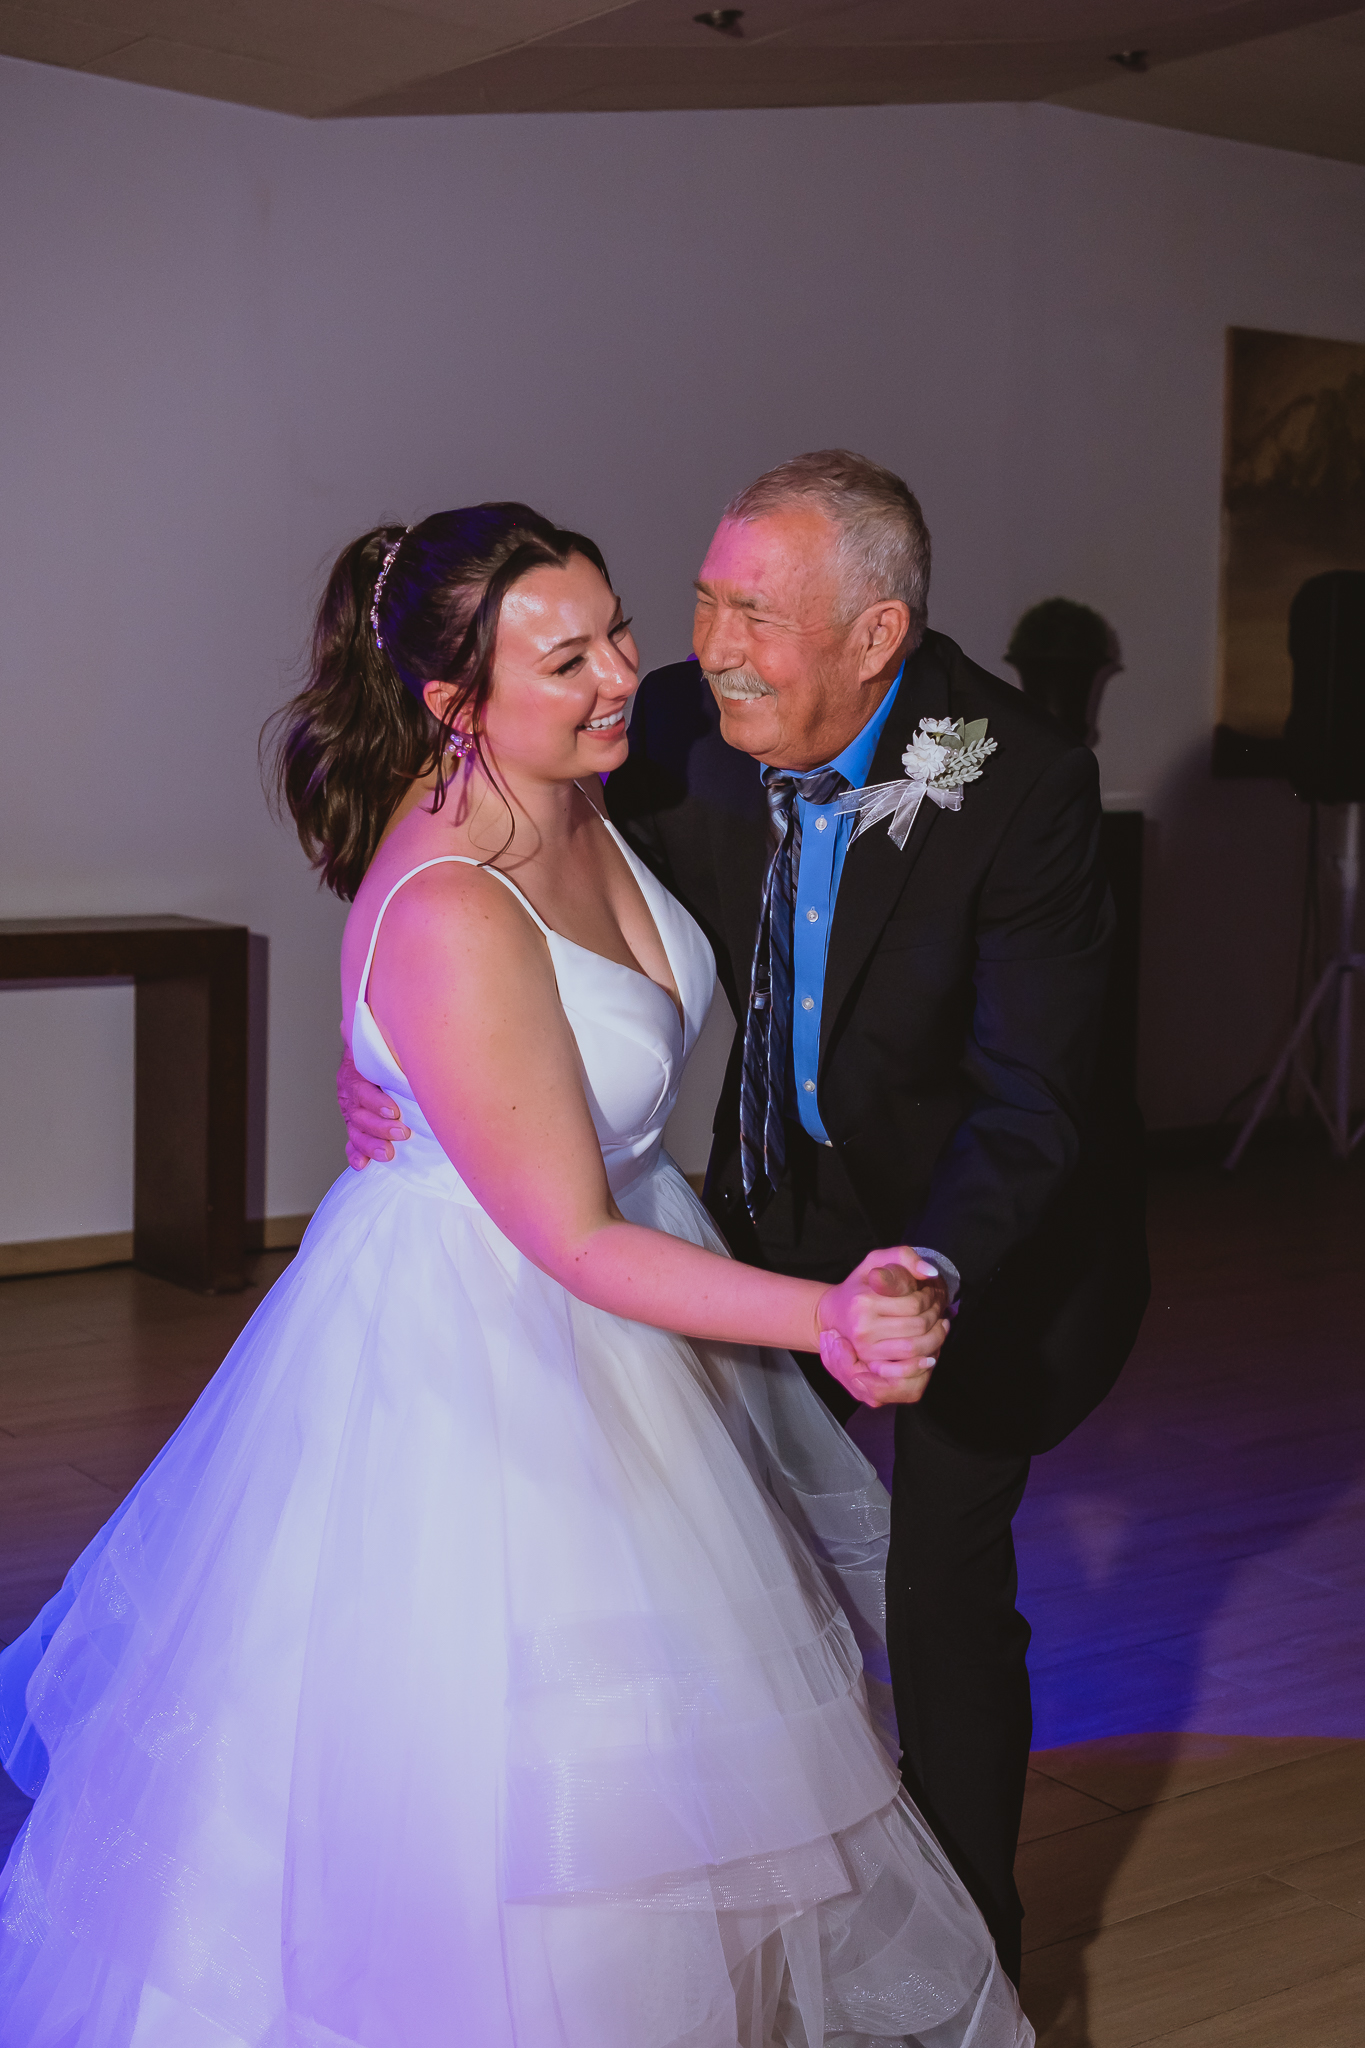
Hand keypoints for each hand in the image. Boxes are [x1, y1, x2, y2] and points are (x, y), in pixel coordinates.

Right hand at [337, 1045, 408, 1169]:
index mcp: (356, 1073)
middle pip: (359, 1115)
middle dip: (380, 1127)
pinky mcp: (354, 1126)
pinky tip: (362, 1164)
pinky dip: (356, 1154)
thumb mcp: (388, 1050)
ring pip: (355, 1131)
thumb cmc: (384, 1053)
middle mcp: (350, 1094)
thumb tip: (427, 1054)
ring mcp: (351, 1111)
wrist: (367, 1053)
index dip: (376, 1102)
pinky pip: (352, 1142)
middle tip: (402, 1133)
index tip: (394, 1111)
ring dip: (370, 1145)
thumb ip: (399, 1055)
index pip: (362, 1090)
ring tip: (388, 1154)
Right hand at [816, 1250, 949, 1408]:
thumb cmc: (860, 1285)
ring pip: (916, 1349)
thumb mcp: (876, 1260)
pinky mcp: (870, 1365)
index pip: (915, 1303)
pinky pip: (906, 1369)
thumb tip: (929, 1272)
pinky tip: (931, 1351)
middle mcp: (863, 1328)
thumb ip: (904, 1257)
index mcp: (864, 1302)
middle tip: (941, 1311)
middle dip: (936, 1317)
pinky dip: (924, 1361)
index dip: (931, 1297)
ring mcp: (865, 1350)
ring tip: (940, 1327)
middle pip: (918, 1327)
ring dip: (936, 1339)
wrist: (834, 1314)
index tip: (933, 1292)